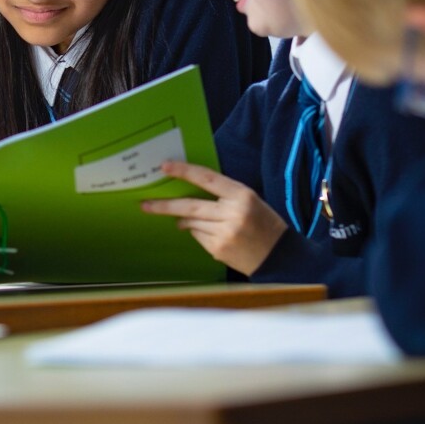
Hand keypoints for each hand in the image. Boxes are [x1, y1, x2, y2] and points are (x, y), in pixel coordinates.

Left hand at [139, 160, 288, 274]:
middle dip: (164, 205)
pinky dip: (197, 233)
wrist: (279, 256)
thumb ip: (224, 195)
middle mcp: (232, 213)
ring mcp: (224, 233)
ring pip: (191, 222)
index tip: (165, 167)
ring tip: (181, 220)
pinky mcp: (218, 249)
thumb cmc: (264, 224)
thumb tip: (190, 190)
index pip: (207, 179)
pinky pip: (198, 237)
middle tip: (145, 204)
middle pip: (190, 205)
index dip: (185, 171)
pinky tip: (211, 235)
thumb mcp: (250, 201)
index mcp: (242, 196)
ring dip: (184, 220)